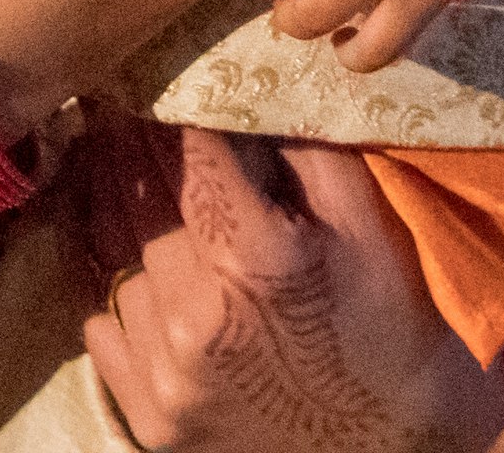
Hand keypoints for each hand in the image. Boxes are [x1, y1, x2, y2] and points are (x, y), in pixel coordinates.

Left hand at [83, 131, 503, 451]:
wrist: (399, 452)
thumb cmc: (394, 326)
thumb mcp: (367, 226)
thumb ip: (300, 152)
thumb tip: (246, 94)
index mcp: (256, 260)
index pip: (192, 154)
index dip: (183, 115)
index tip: (170, 88)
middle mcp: (198, 319)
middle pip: (151, 209)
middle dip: (166, 180)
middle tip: (169, 156)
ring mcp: (168, 378)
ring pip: (127, 269)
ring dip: (152, 249)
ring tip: (188, 243)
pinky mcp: (151, 423)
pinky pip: (104, 332)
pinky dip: (129, 309)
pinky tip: (168, 297)